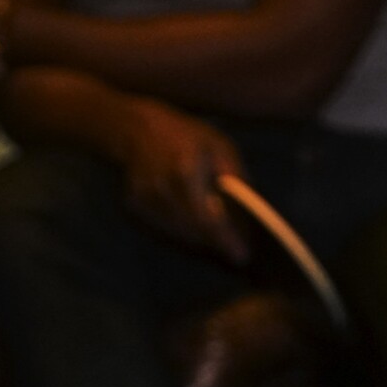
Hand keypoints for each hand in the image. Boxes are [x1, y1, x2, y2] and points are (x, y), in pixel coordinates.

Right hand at [113, 98, 248, 260]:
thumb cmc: (188, 136)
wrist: (139, 129)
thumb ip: (236, 180)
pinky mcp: (134, 207)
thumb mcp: (221, 148)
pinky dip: (183, 234)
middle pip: (194, 231)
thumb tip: (252, 212)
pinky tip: (196, 230)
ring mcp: (144, 200)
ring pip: (179, 235)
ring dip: (201, 243)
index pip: (207, 218)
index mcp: (185, 172)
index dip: (225, 240)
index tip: (242, 256)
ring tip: (221, 242)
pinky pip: (164, 230)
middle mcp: (161, 190)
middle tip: (237, 249)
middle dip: (217, 244)